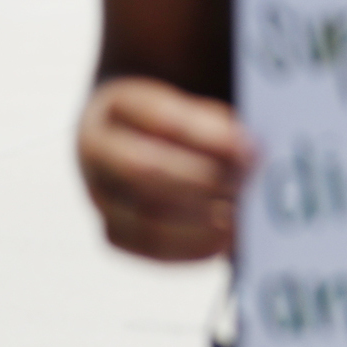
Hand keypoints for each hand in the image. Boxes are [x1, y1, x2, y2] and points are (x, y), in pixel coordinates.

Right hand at [77, 77, 251, 261]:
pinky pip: (148, 247)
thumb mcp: (201, 99)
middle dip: (204, 179)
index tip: (249, 148)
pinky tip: (226, 238)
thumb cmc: (189, 115)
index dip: (207, 136)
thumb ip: (220, 123)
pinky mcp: (113, 229)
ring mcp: (100, 193)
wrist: (149, 132)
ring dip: (201, 219)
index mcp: (118, 101)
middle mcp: (97, 148)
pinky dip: (192, 247)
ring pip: (143, 216)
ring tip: (241, 214)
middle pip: (143, 169)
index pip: (157, 116)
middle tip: (247, 183)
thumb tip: (248, 156)